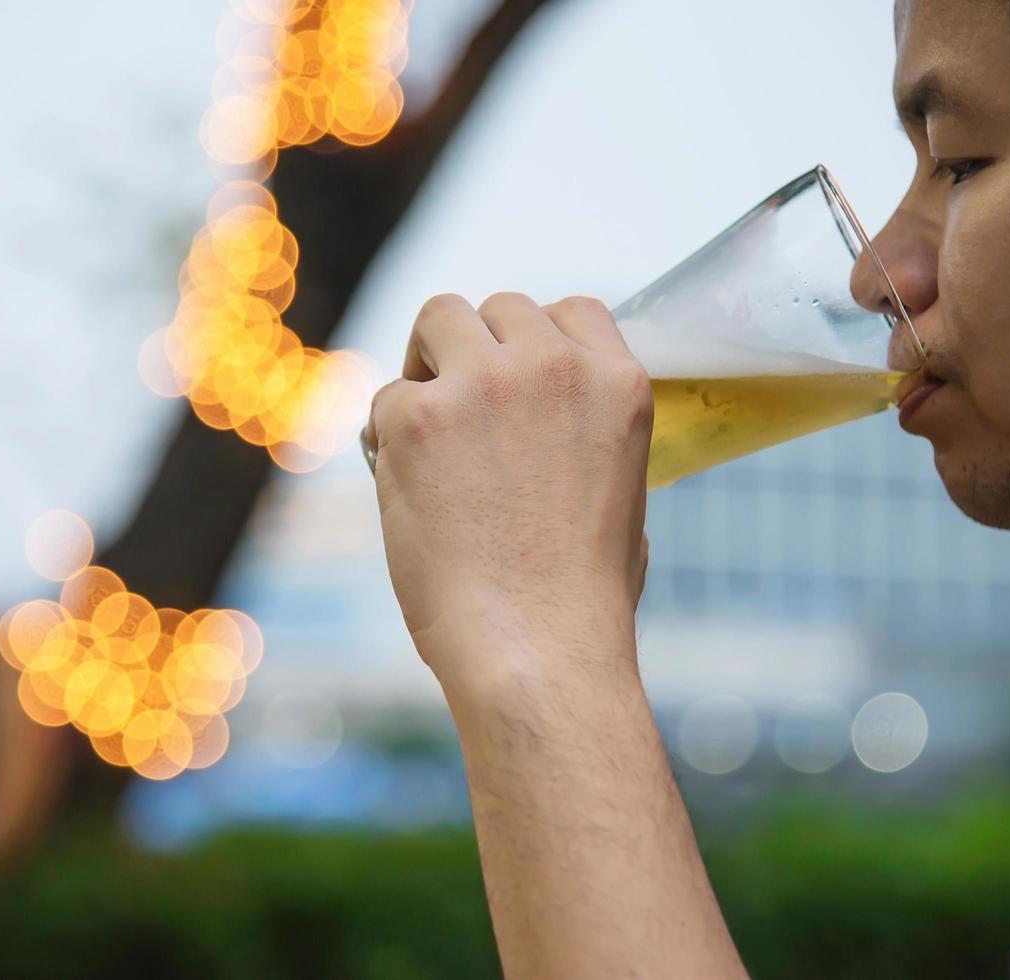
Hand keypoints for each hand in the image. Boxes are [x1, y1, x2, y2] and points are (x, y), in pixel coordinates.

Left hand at [366, 292, 653, 700]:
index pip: (572, 312)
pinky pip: (387, 396)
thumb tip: (546, 431)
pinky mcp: (418, 416)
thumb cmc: (581, 599)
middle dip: (476, 349)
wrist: (537, 649)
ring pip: (439, 317)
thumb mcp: (622, 494)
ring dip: (427, 361)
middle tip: (458, 406)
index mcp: (617, 383)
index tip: (513, 375)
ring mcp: (484, 384)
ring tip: (422, 420)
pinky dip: (387, 435)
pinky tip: (402, 481)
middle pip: (500, 308)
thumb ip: (587, 435)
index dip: (534, 341)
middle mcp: (554, 366)